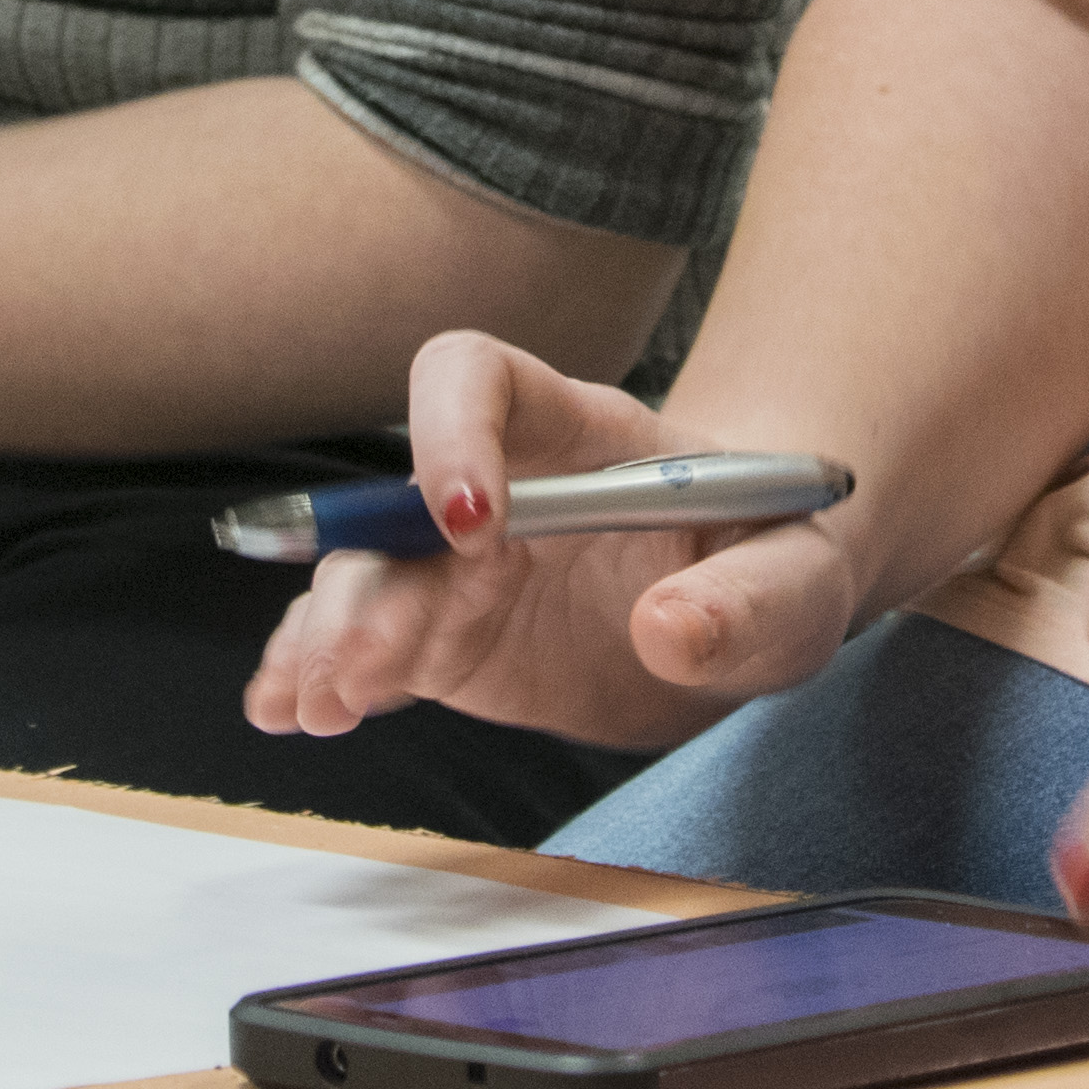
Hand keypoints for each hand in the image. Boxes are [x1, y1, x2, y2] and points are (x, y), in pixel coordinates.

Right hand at [241, 331, 866, 756]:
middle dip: (370, 571)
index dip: (452, 430)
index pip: (479, 377)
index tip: (467, 524)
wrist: (750, 608)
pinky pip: (366, 647)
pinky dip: (318, 674)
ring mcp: (460, 567)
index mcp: (581, 431)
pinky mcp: (446, 638)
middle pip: (397, 496)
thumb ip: (750, 601)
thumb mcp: (799, 581)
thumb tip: (672, 632)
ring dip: (328, 634)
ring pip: (365, 579)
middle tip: (367, 657)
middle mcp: (500, 486)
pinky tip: (289, 711)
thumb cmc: (777, 561)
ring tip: (315, 705)